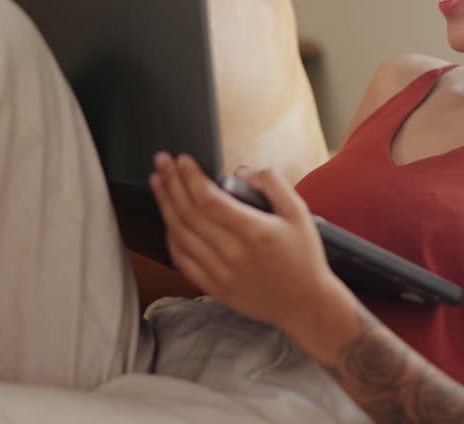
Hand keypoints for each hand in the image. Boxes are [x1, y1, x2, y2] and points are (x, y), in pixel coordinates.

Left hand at [148, 152, 346, 331]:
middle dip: (171, 182)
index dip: (190, 176)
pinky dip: (171, 237)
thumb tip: (242, 172)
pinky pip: (182, 260)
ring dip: (165, 205)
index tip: (182, 159)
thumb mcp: (299, 213)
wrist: (306, 304)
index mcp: (253, 231)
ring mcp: (220, 273)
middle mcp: (232, 253)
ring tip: (158, 183)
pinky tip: (168, 220)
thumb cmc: (304, 259)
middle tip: (162, 161)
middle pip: (188, 212)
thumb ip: (273, 185)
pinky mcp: (214, 287)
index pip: (208, 198)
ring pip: (180, 234)